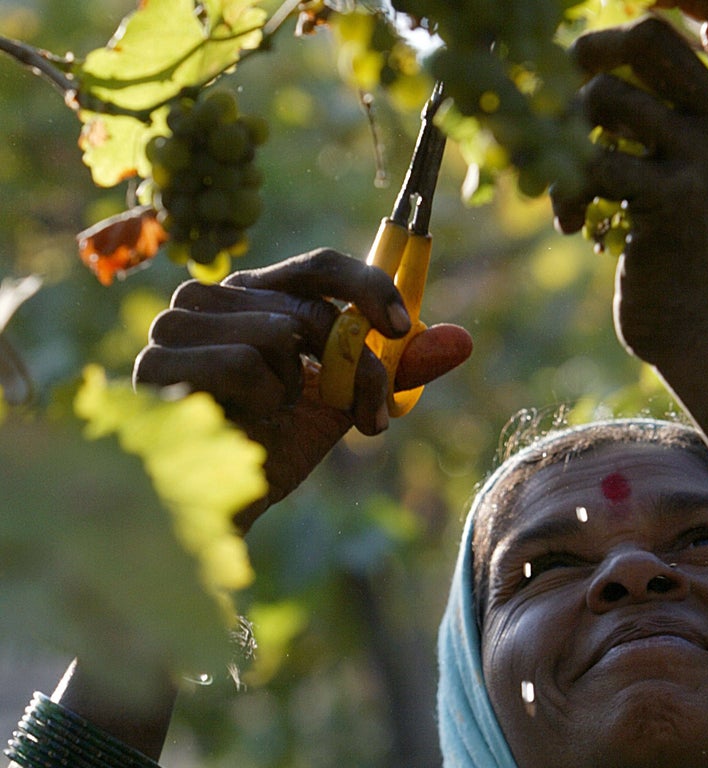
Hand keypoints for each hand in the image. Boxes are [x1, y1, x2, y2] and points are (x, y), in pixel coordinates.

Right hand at [133, 248, 471, 531]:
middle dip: (359, 365)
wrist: (212, 511)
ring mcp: (178, 322)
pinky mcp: (157, 359)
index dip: (370, 286)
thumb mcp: (344, 405)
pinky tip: (239, 424)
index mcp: (258, 297)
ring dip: (300, 389)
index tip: (405, 325)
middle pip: (313, 305)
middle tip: (372, 418)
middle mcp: (215, 297)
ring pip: (280, 331)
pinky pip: (242, 360)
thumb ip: (395, 369)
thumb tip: (463, 342)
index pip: (321, 266)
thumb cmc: (271, 449)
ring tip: (276, 418)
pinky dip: (260, 399)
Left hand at [551, 1, 707, 367]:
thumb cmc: (688, 250)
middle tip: (569, 99)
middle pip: (647, 36)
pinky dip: (564, 191)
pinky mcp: (672, 199)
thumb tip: (599, 57)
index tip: (629, 0)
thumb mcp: (702, 172)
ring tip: (569, 188)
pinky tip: (574, 226)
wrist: (705, 331)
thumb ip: (675, 112)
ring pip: (603, 96)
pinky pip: (588, 161)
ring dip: (564, 139)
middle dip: (588, 56)